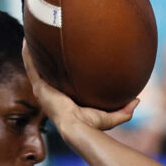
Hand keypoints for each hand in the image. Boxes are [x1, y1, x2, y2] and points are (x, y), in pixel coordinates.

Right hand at [21, 42, 137, 131]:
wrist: (76, 128)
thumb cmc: (91, 126)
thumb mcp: (111, 116)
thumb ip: (125, 110)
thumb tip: (137, 100)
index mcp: (65, 99)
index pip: (62, 83)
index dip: (61, 73)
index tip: (65, 60)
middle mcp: (52, 93)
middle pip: (47, 72)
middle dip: (46, 59)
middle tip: (46, 44)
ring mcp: (43, 90)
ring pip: (37, 67)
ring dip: (34, 53)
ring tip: (33, 36)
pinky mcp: (39, 87)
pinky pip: (32, 67)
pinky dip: (28, 54)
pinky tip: (27, 40)